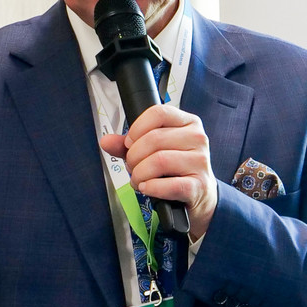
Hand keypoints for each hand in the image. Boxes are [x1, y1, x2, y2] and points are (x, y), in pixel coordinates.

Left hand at [99, 103, 218, 239]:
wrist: (200, 193)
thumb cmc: (176, 168)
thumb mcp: (154, 150)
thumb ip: (129, 144)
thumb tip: (106, 141)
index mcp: (187, 122)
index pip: (158, 113)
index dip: (137, 128)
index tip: (129, 142)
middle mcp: (197, 138)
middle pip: (155, 138)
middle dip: (134, 156)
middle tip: (132, 167)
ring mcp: (200, 161)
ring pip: (160, 161)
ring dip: (140, 174)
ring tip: (139, 180)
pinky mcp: (199, 184)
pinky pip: (170, 185)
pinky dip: (152, 188)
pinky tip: (147, 188)